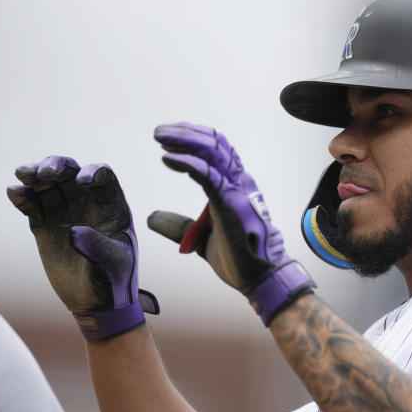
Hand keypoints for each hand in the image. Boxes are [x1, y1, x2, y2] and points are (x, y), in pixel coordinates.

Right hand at [7, 156, 157, 339]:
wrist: (96, 301)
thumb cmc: (115, 280)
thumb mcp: (115, 265)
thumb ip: (99, 248)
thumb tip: (75, 230)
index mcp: (112, 207)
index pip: (104, 178)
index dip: (93, 173)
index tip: (82, 181)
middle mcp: (88, 203)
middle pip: (71, 173)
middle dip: (57, 166)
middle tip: (42, 172)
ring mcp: (65, 212)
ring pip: (48, 184)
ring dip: (35, 175)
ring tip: (22, 174)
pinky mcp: (45, 225)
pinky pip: (32, 204)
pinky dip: (23, 196)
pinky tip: (14, 192)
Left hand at [148, 122, 313, 323]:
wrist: (259, 278)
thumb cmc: (240, 259)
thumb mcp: (201, 238)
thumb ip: (179, 224)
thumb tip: (152, 218)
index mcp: (237, 187)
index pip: (218, 150)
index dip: (194, 139)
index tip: (169, 139)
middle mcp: (240, 183)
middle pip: (215, 144)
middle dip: (185, 133)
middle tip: (159, 132)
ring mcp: (237, 191)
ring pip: (213, 152)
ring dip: (184, 140)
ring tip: (161, 137)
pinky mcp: (231, 203)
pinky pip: (209, 174)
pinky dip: (187, 161)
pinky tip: (169, 158)